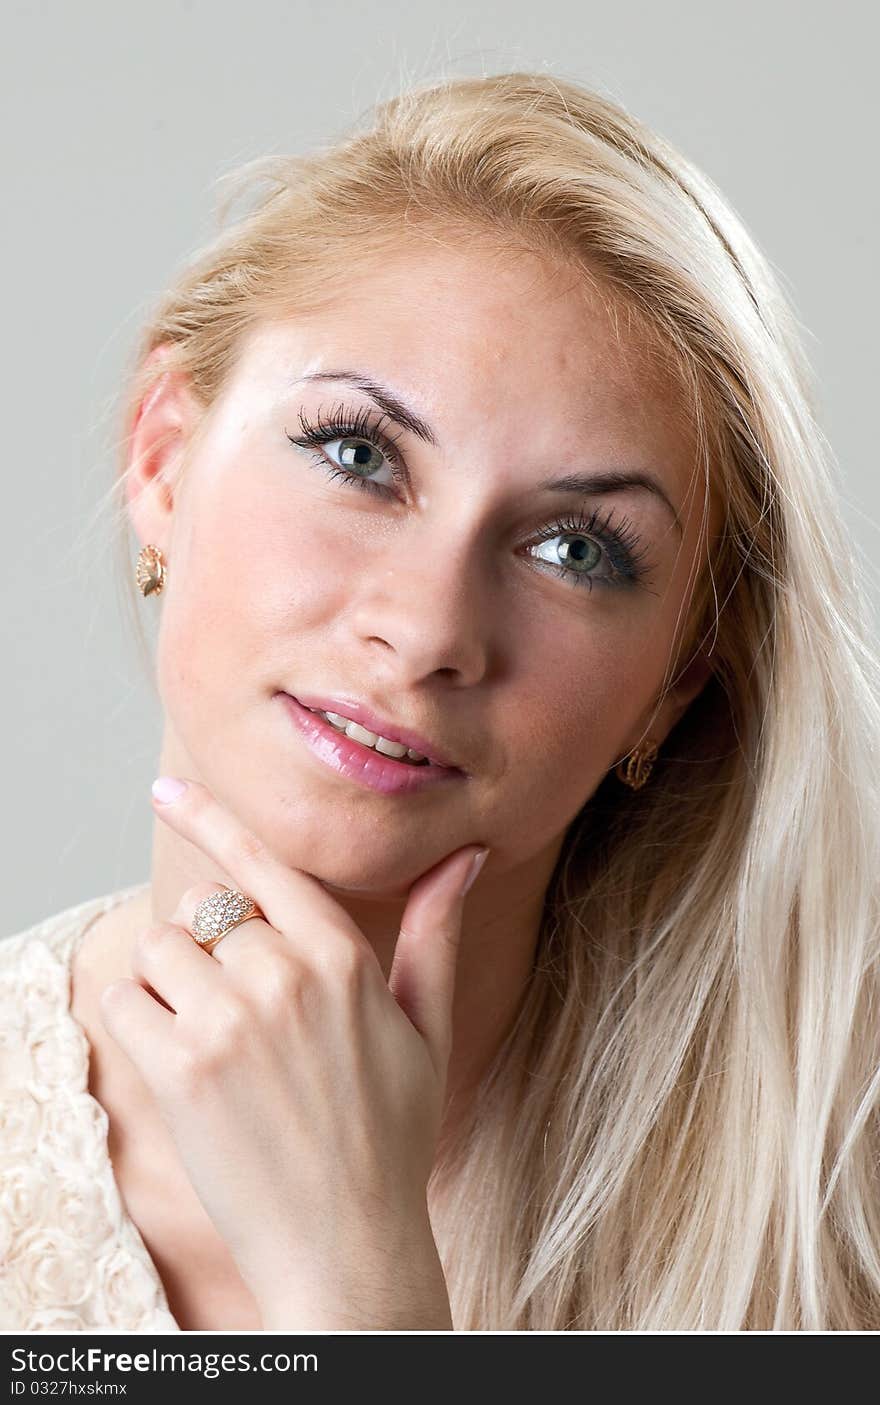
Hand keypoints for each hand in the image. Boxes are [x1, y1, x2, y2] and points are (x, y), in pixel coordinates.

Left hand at [99, 776, 487, 1329]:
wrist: (346, 1245)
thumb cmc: (391, 1134)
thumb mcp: (429, 1027)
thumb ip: (435, 933)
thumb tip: (470, 855)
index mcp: (343, 958)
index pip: (263, 863)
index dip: (210, 816)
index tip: (165, 785)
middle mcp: (286, 975)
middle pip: (203, 908)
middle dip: (208, 947)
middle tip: (238, 1010)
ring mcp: (231, 1019)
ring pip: (159, 947)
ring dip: (170, 983)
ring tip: (212, 1041)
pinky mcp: (182, 1067)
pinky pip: (125, 998)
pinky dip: (138, 1019)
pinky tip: (181, 1063)